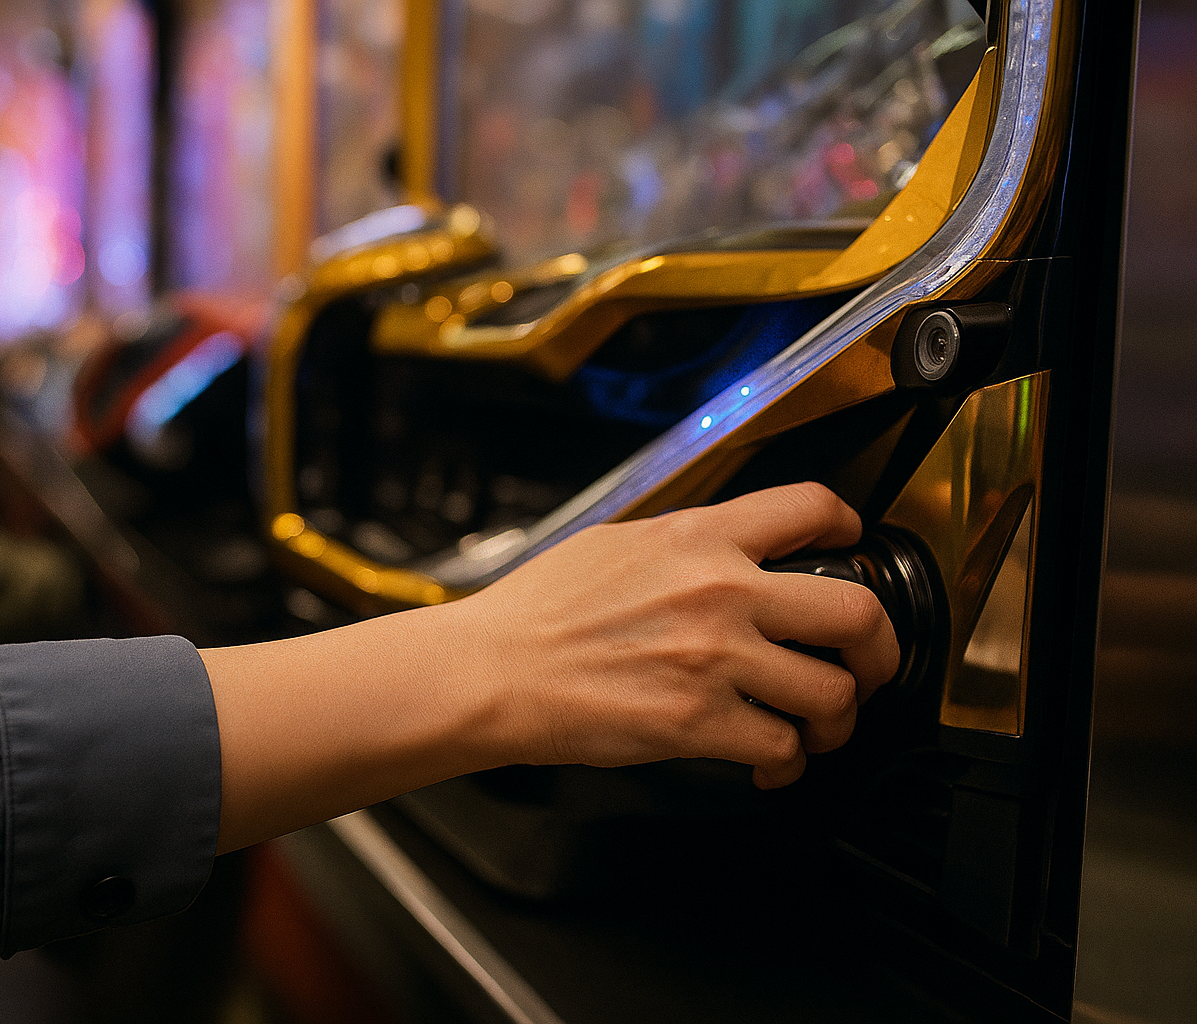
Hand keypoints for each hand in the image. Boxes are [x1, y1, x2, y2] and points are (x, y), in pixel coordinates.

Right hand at [204, 482, 898, 851]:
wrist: (493, 671)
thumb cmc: (538, 612)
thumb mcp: (616, 543)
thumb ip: (685, 542)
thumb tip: (729, 547)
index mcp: (700, 538)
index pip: (810, 510)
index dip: (847, 528)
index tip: (850, 546)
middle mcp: (721, 593)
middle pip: (856, 613)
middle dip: (879, 648)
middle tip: (869, 664)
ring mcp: (714, 660)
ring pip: (831, 693)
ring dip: (836, 716)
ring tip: (819, 724)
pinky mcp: (697, 723)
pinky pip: (782, 747)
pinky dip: (786, 762)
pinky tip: (770, 760)